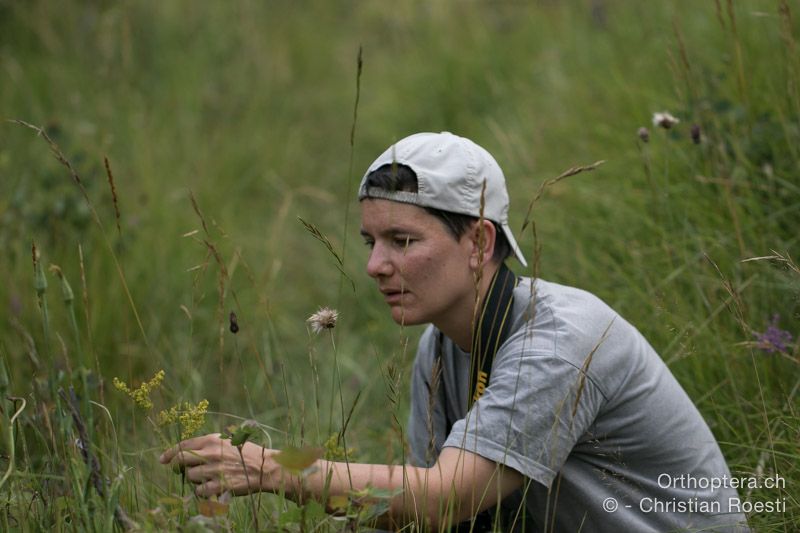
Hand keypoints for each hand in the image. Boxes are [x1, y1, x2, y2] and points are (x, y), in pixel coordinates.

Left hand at [159, 433, 278, 496]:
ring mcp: (214, 470)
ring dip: (193, 479)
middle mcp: (211, 453)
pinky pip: (199, 490)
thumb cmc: (248, 453)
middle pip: (180, 460)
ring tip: (205, 477)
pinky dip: (202, 490)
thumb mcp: (229, 441)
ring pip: (189, 476)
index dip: (170, 453)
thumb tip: (189, 451)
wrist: (265, 468)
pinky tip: (212, 486)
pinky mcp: (218, 485)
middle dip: (175, 466)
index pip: (183, 445)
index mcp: (213, 440)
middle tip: (177, 470)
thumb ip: (209, 444)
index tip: (163, 459)